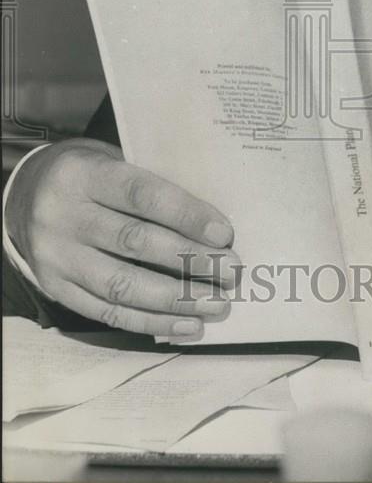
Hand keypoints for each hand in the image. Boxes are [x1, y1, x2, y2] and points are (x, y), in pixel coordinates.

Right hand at [6, 138, 239, 337]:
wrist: (26, 196)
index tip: (224, 234)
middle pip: (135, 242)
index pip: (142, 195)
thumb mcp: (113, 162)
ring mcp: (57, 257)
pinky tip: (187, 324)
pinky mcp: (55, 289)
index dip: (186, 215)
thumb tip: (213, 227)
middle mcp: (65, 216)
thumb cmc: (91, 176)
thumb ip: (153, 188)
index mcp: (85, 175)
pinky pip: (107, 312)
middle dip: (190, 260)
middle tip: (231, 271)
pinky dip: (151, 321)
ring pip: (122, 285)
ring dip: (176, 299)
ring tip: (217, 303)